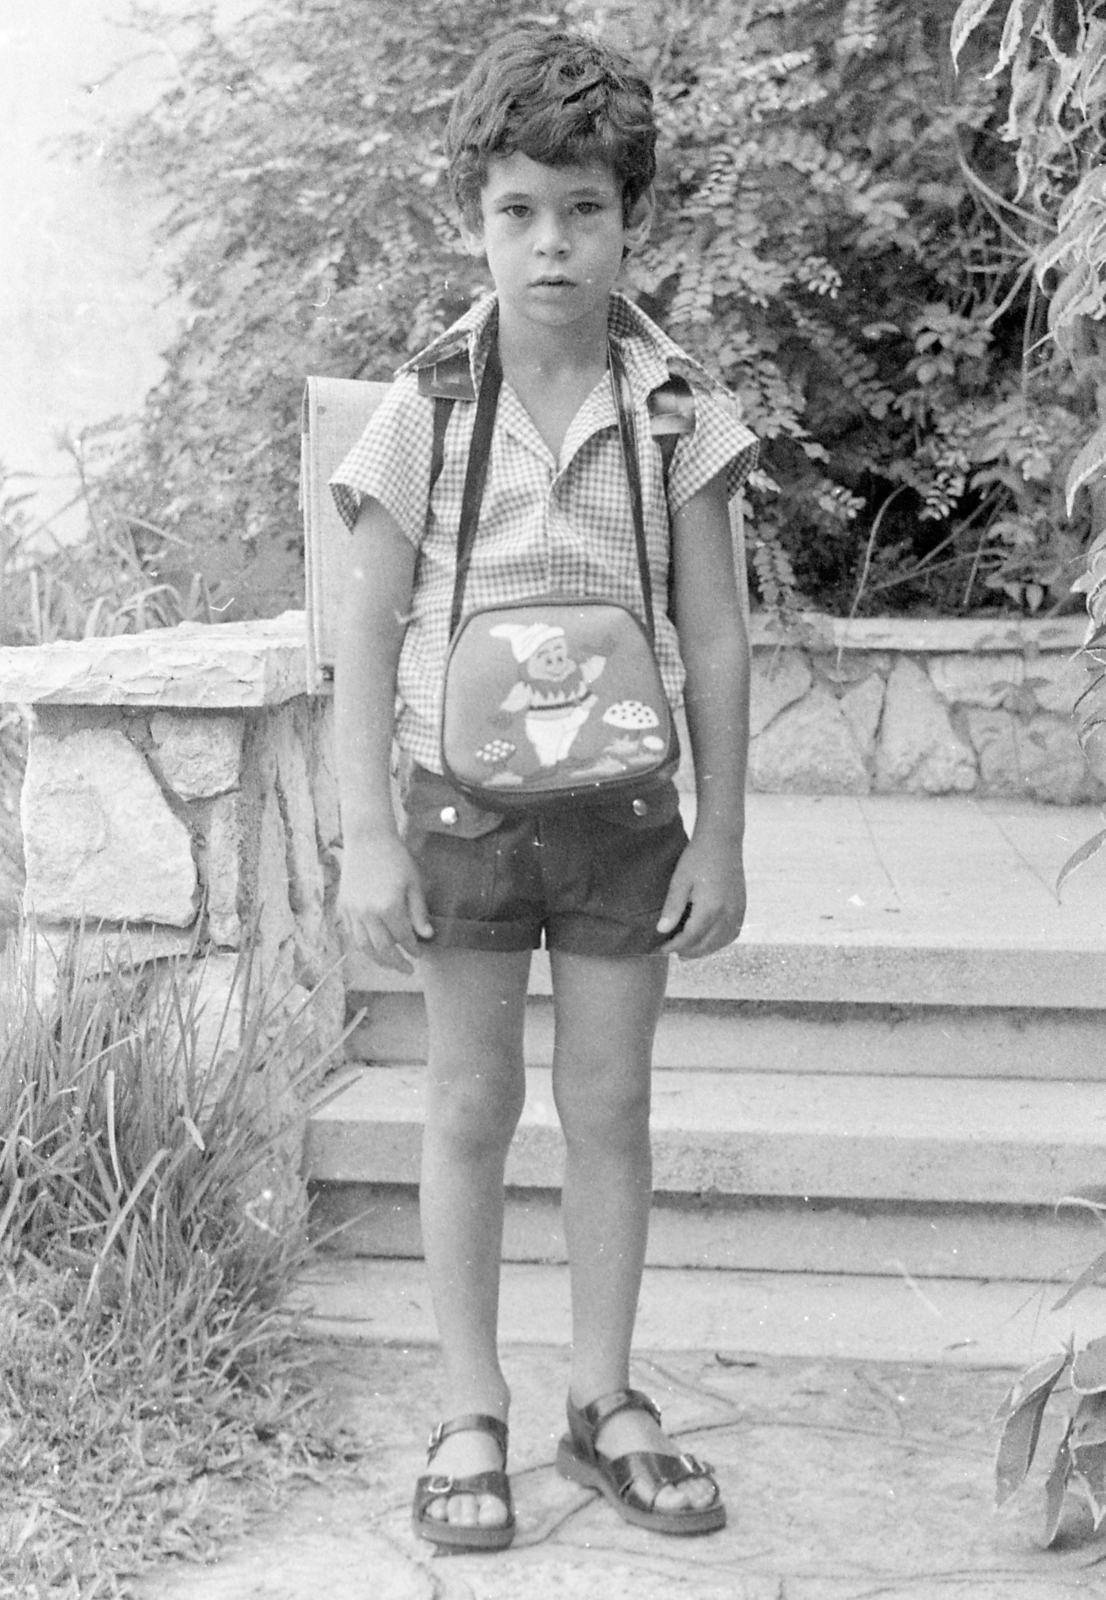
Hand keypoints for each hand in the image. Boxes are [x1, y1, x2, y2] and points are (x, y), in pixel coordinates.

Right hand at [337, 833, 432, 973]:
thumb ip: (419, 912)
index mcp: (389, 907)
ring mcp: (352, 911)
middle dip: (396, 963)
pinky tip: (373, 948)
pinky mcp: (343, 907)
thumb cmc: (395, 858)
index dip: (413, 949)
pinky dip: (363, 945)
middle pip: (382, 949)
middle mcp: (367, 913)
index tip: (420, 954)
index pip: (403, 938)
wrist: (367, 838)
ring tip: (390, 964)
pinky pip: (352, 934)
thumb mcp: (414, 883)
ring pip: (364, 946)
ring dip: (378, 959)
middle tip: (407, 970)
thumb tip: (427, 935)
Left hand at [656, 833, 745, 959]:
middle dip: (688, 951)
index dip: (675, 946)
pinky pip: (732, 933)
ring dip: (704, 950)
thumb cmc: (697, 857)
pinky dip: (719, 941)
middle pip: (707, 944)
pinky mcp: (742, 906)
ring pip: (721, 942)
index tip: (661, 948)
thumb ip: (672, 907)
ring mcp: (737, 911)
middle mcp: (727, 914)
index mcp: (710, 908)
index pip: (691, 938)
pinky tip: (708, 939)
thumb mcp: (679, 880)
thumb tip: (662, 930)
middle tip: (672, 952)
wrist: (722, 841)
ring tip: (688, 950)